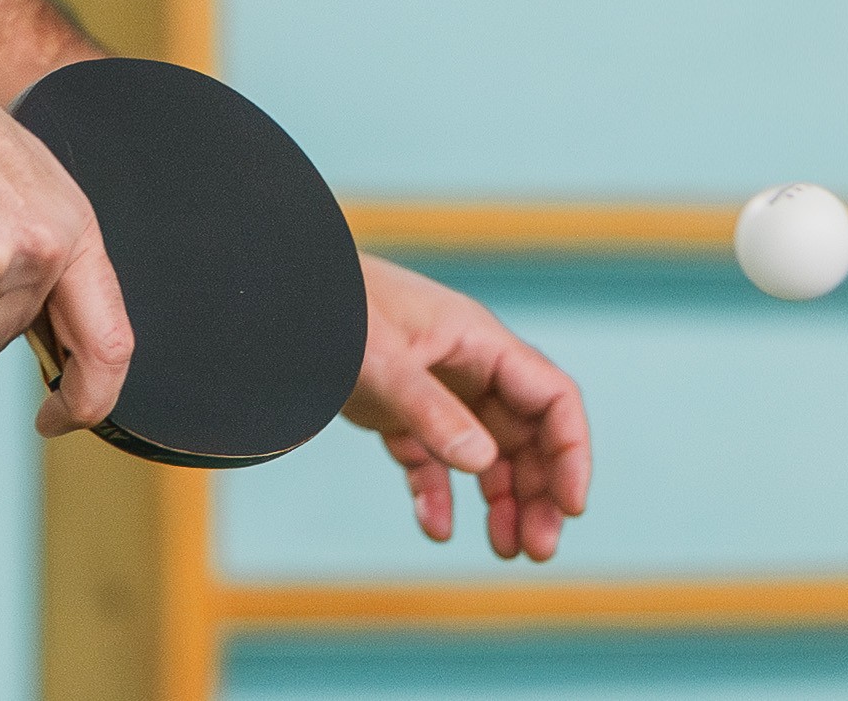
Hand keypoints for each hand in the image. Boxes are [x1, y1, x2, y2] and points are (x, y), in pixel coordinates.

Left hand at [343, 255, 590, 559]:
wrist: (277, 296)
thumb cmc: (334, 312)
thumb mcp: (383, 363)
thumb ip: (432, 411)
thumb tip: (484, 464)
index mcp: (479, 343)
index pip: (552, 398)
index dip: (571, 453)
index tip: (570, 508)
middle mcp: (467, 366)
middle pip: (526, 435)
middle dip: (540, 491)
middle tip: (538, 550)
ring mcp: (434, 388)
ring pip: (486, 453)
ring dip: (501, 500)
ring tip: (505, 551)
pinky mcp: (397, 410)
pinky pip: (431, 460)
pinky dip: (437, 495)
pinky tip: (436, 530)